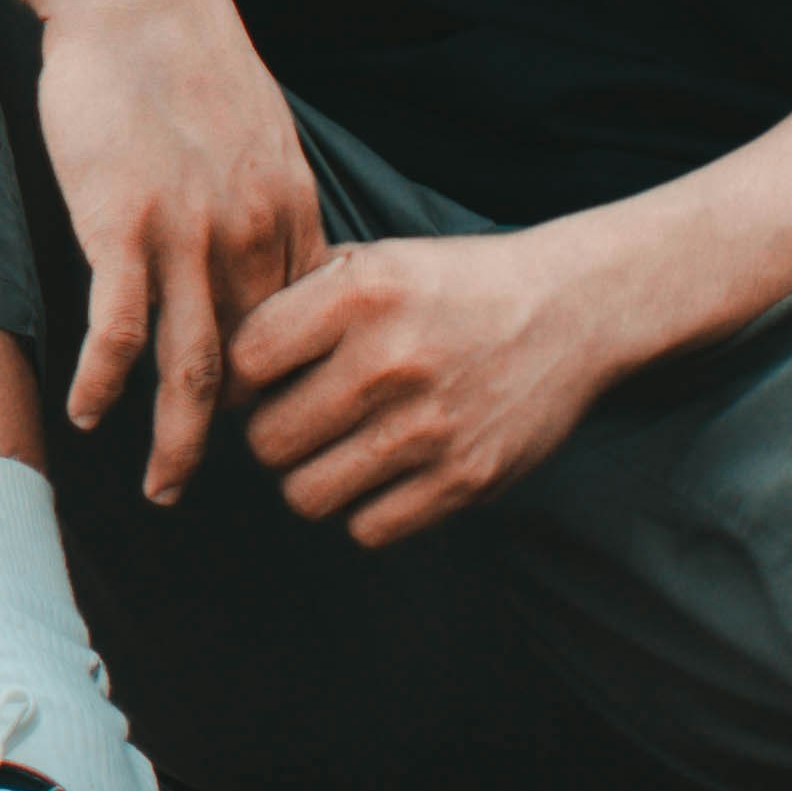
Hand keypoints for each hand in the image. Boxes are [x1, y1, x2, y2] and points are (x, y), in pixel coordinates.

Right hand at [37, 0, 326, 506]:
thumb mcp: (255, 126)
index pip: (303, 328)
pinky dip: (105, 383)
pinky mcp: (123, 224)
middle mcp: (252, 232)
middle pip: (255, 362)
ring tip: (164, 490)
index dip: (291, 386)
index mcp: (290, 208)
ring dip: (180, 442)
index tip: (276, 429)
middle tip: (222, 485)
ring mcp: (189, 233)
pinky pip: (119, 330)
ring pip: (195, 368)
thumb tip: (267, 245)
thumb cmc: (186, 52)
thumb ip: (265, 192)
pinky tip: (87, 415)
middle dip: (241, 433)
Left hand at [227, 224, 616, 545]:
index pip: (245, 359)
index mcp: (362, 291)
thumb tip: (222, 368)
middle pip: (267, 440)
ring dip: (312, 478)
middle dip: (273, 435)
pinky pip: (366, 528)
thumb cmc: (454, 287)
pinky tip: (385, 472)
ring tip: (339, 449)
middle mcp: (391, 358)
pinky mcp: (464, 480)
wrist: (569, 310)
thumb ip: (300, 302)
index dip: (245, 377)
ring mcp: (429, 426)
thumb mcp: (377, 261)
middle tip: (301, 420)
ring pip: (306, 494)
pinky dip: (365, 509)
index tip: (266, 379)